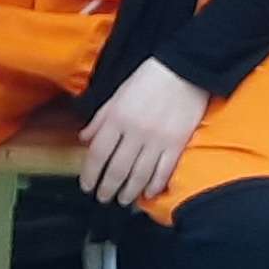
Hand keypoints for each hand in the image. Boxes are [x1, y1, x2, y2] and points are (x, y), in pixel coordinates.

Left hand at [78, 58, 209, 210]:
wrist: (183, 68)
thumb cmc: (149, 78)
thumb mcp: (117, 93)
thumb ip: (100, 118)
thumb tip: (84, 139)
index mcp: (117, 117)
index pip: (97, 154)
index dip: (90, 174)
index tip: (87, 186)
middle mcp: (134, 132)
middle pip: (117, 169)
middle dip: (107, 188)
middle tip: (104, 198)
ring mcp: (157, 140)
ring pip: (139, 175)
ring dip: (129, 192)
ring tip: (123, 200)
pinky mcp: (177, 144)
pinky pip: (163, 171)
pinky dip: (155, 185)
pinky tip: (148, 193)